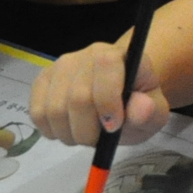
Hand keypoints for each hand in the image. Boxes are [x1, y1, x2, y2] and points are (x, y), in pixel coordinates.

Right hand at [29, 32, 167, 146]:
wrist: (120, 96)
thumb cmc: (138, 104)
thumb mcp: (155, 113)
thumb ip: (150, 112)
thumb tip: (141, 108)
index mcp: (120, 55)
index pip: (105, 66)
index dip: (107, 101)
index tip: (114, 127)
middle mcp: (88, 54)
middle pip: (77, 97)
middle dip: (89, 130)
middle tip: (99, 139)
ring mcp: (62, 65)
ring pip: (54, 109)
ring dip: (70, 134)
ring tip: (85, 135)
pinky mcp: (43, 80)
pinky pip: (38, 113)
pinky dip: (53, 131)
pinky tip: (69, 129)